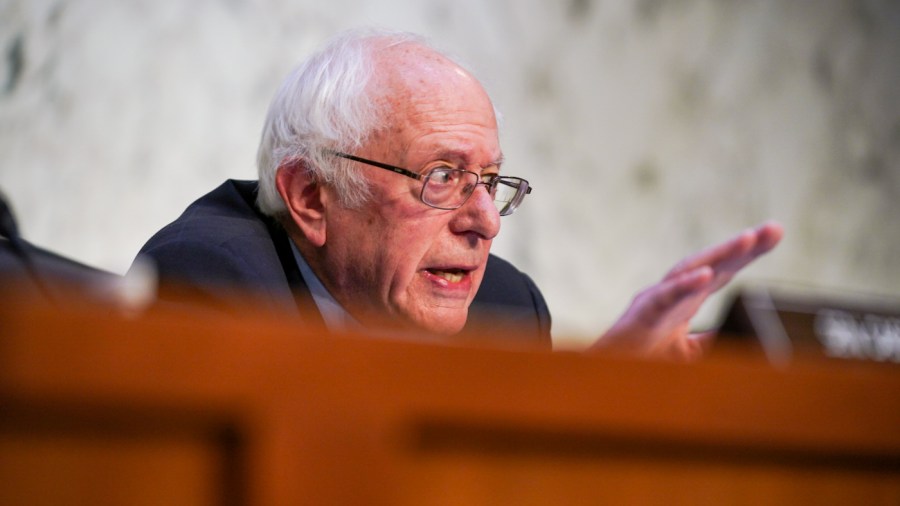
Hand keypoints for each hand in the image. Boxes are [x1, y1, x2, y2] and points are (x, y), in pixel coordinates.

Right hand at [591, 221, 783, 360]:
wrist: (607, 375)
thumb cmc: (641, 357)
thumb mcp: (688, 351)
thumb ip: (711, 341)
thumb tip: (740, 335)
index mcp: (687, 299)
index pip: (724, 271)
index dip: (748, 252)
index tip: (774, 233)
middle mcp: (674, 292)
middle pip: (714, 263)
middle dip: (744, 245)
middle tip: (774, 229)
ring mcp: (658, 299)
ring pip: (690, 270)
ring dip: (720, 254)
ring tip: (747, 239)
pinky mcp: (643, 314)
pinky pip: (665, 296)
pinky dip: (685, 284)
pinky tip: (706, 276)